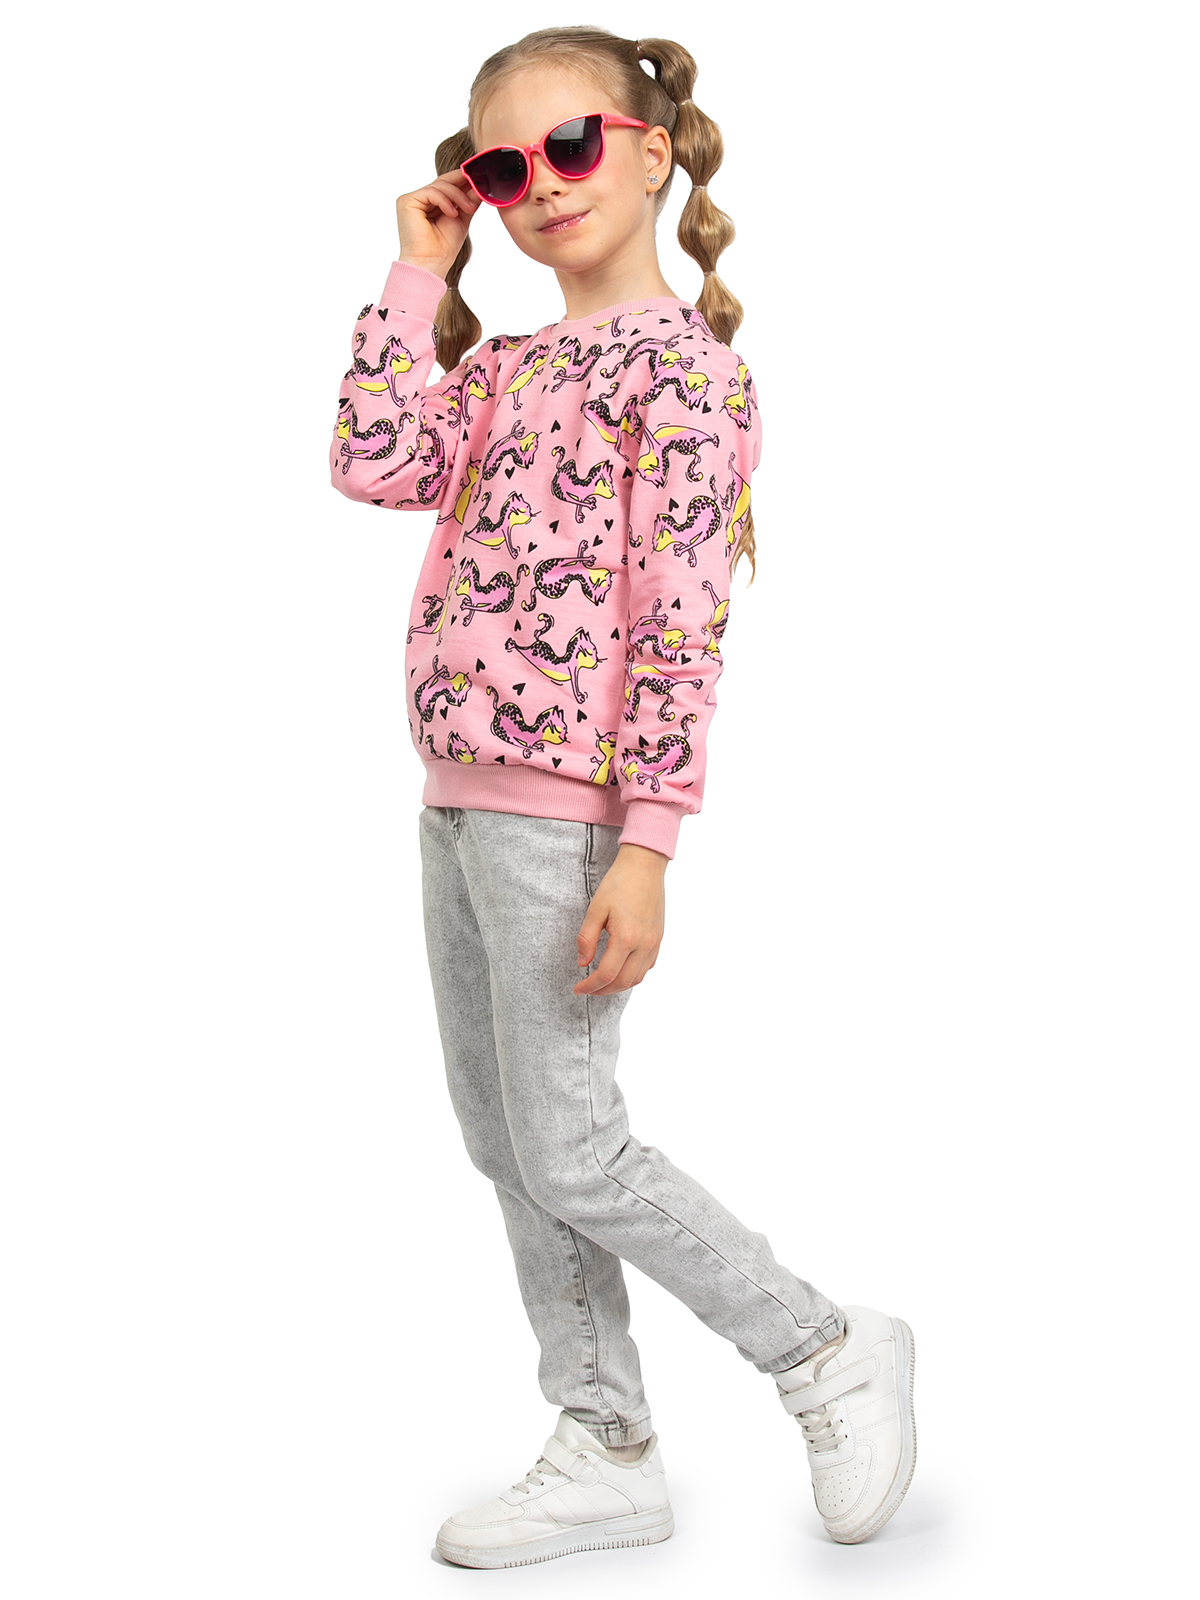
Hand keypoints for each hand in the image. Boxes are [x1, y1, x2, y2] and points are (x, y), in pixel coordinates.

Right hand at [396, 169, 483, 279]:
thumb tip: (480, 184)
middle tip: (479, 185)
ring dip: (458, 196)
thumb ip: (468, 201)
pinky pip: (431, 192)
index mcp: (431, 203)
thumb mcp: (462, 219)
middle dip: (463, 183)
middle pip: (443, 181)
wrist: (431, 265)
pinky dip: (445, 201)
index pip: (448, 185)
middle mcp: (420, 199)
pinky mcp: (407, 202)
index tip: (481, 179)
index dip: (464, 180)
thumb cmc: (443, 248)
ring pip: (439, 185)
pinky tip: (453, 214)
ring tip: (469, 209)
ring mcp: (413, 200)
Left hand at [574, 845, 666, 995]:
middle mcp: (644, 944)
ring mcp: (654, 942)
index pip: (607, 975)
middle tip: (587, 989)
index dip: (590, 986)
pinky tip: (621, 969)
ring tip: (602, 984)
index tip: (578, 988)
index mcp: (626, 937)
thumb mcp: (595, 909)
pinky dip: (633, 974)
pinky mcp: (659, 938)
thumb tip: (582, 963)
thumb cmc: (619, 883)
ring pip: (638, 978)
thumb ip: (586, 938)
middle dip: (603, 991)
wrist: (644, 866)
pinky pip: (647, 966)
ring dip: (619, 986)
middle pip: (623, 982)